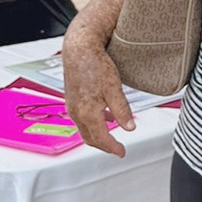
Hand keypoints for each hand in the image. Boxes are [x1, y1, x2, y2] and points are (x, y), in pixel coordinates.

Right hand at [61, 25, 134, 157]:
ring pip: (84, 129)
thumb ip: (122, 110)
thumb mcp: (114, 88)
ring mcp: (72, 106)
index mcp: (87, 112)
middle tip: (117, 149)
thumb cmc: (95, 64)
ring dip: (98, 135)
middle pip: (90, 138)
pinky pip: (81, 118)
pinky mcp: (71, 99)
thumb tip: (130, 127)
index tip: (122, 152)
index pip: (101, 138)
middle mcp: (77, 112)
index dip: (112, 147)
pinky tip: (104, 116)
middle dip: (104, 145)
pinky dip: (92, 124)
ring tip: (112, 136)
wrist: (78, 49)